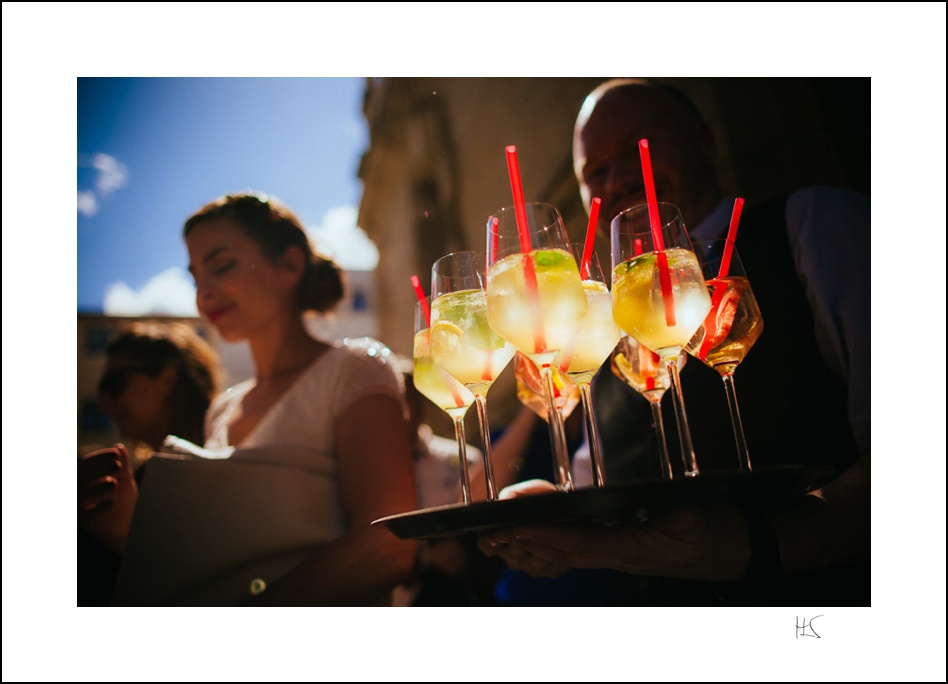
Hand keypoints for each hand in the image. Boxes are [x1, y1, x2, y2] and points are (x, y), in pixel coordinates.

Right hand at [78, 444, 137, 553]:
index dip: (100, 457)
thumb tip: (119, 447)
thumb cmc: (123, 500)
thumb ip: (122, 464)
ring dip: (97, 487)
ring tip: (114, 483)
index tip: (116, 454)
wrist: (125, 526)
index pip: (87, 463)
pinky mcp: (82, 522)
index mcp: (86, 478)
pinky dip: (96, 508)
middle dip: (99, 469)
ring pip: (80, 496)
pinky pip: (85, 515)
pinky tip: (110, 503)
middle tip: (118, 466)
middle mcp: (78, 490)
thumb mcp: (125, 481)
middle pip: (82, 477)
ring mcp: (78, 506)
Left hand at [479, 484, 751, 581]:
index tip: (515, 525)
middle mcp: (620, 553)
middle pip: (562, 549)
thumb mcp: (706, 518)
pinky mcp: (618, 546)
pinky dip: (547, 544)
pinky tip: (524, 540)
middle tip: (488, 535)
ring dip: (528, 546)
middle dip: (524, 542)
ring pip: (564, 553)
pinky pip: (577, 549)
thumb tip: (677, 507)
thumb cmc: (719, 530)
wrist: (736, 548)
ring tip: (493, 539)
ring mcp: (617, 552)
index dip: (547, 535)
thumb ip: (687, 512)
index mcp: (636, 547)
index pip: (582, 543)